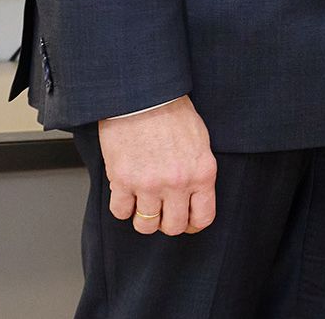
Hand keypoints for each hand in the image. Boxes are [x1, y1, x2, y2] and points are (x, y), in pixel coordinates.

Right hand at [96, 96, 215, 236]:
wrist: (144, 97)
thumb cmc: (173, 113)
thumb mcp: (200, 142)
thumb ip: (198, 172)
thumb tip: (195, 195)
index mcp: (202, 172)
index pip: (203, 217)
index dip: (194, 224)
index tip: (187, 222)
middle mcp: (178, 183)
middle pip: (174, 227)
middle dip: (168, 224)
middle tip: (163, 213)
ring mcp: (149, 184)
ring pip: (146, 226)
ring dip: (144, 218)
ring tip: (144, 203)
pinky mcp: (122, 181)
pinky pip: (121, 212)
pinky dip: (123, 207)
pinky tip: (126, 193)